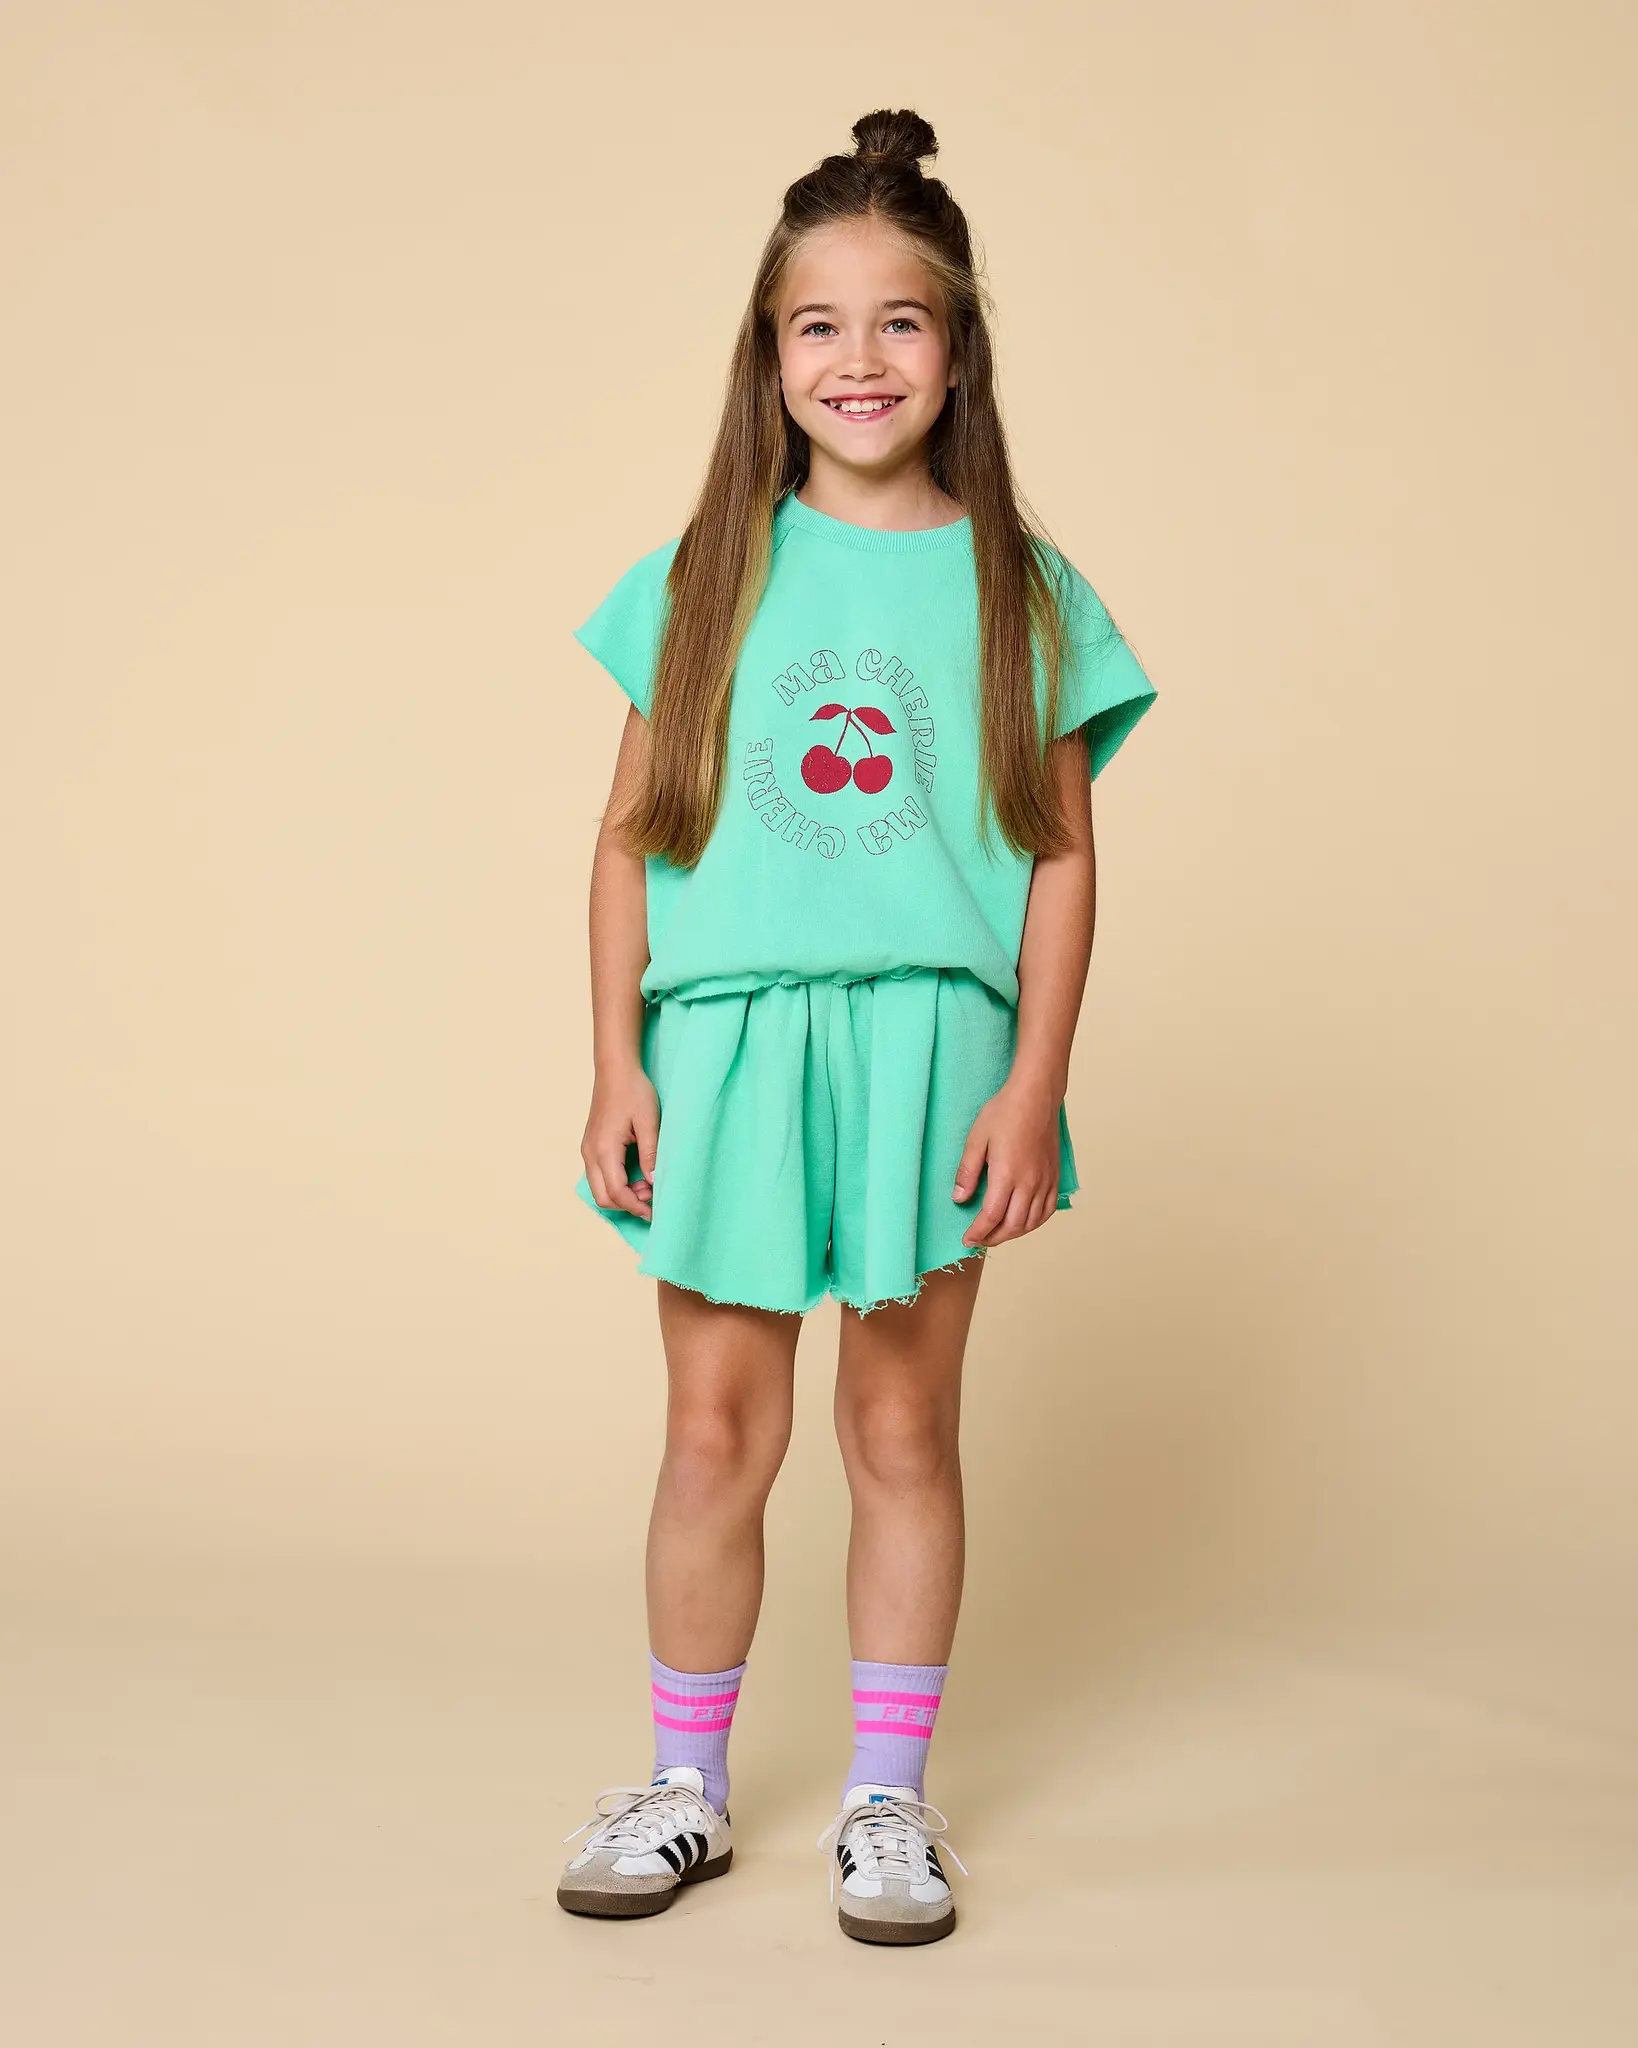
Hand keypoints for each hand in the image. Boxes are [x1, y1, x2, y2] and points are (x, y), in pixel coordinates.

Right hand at [581, 1064, 660, 1221]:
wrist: (615, 1069)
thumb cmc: (633, 1091)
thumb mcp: (649, 1122)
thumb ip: (651, 1154)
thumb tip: (654, 1183)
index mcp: (604, 1149)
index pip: (617, 1192)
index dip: (636, 1206)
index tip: (655, 1212)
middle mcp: (590, 1153)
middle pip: (603, 1197)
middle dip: (628, 1205)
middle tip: (653, 1197)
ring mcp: (588, 1150)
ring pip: (599, 1189)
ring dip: (622, 1195)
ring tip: (647, 1184)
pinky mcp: (591, 1146)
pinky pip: (599, 1176)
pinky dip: (616, 1184)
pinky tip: (636, 1175)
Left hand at [953, 1078, 1060, 1247]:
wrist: (1036, 1096)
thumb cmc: (1004, 1112)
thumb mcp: (976, 1138)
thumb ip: (967, 1172)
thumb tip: (959, 1198)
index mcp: (1007, 1174)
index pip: (991, 1216)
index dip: (978, 1233)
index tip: (966, 1240)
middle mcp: (1030, 1182)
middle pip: (1012, 1226)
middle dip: (993, 1239)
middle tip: (979, 1241)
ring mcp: (1045, 1180)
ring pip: (1031, 1222)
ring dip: (1013, 1234)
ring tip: (997, 1235)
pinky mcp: (1054, 1176)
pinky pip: (1048, 1210)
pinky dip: (1034, 1223)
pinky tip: (1023, 1223)